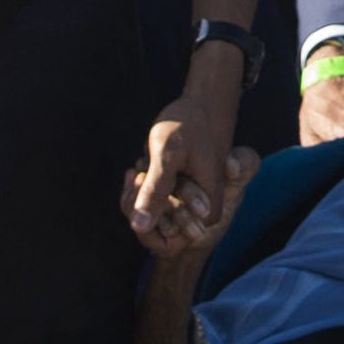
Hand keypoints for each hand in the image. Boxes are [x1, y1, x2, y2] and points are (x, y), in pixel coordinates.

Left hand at [128, 49, 244, 256]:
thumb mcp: (168, 154)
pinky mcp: (175, 193)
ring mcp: (186, 202)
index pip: (171, 241)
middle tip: (138, 174)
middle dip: (138, 207)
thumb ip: (156, 190)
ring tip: (137, 170)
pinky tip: (136, 170)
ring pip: (149, 219)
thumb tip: (139, 226)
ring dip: (135, 198)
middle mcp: (198, 210)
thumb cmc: (188, 124)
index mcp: (207, 207)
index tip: (145, 184)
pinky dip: (137, 191)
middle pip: (157, 231)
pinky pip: (148, 205)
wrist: (201, 103)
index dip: (148, 223)